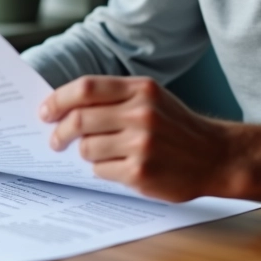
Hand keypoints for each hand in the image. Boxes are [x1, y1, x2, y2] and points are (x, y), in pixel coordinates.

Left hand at [38, 76, 233, 201]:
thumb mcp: (152, 98)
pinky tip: (118, 167)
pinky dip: (102, 170)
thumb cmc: (177, 126)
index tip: (44, 111)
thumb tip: (66, 107)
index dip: (58, 100)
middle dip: (60, 132)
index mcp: (140, 89)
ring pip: (87, 148)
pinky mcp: (140, 172)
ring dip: (85, 153)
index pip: (86, 88)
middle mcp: (140, 113)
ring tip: (100, 153)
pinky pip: (100, 171)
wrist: (216, 156)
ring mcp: (141, 144)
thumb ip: (115, 98)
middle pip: (79, 119)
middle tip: (55, 140)